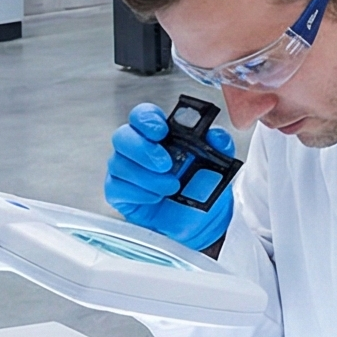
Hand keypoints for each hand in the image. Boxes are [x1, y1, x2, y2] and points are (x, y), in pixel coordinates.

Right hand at [106, 102, 234, 251]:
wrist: (202, 221)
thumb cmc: (204, 188)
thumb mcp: (219, 165)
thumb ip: (220, 145)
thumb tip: (216, 135)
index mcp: (161, 135)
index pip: (142, 115)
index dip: (147, 119)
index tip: (161, 131)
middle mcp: (138, 148)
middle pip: (122, 136)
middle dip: (143, 149)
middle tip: (166, 164)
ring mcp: (126, 170)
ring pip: (119, 164)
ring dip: (147, 177)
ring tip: (171, 187)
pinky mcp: (120, 193)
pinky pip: (116, 188)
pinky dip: (138, 193)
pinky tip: (156, 198)